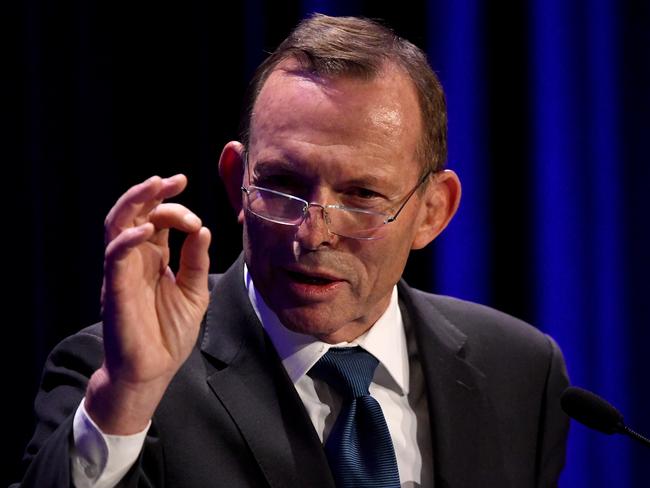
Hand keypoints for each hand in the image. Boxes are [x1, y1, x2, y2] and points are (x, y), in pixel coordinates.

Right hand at [85, 174, 210, 433]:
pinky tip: (149, 229)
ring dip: (136, 202)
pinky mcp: (114, 288)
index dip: (177, 210)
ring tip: (157, 185)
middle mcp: (136, 259)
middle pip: (135, 213)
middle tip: (176, 179)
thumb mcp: (194, 292)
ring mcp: (122, 271)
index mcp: (155, 258)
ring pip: (118, 225)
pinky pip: (114, 256)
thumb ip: (196, 261)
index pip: (161, 220)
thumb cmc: (170, 333)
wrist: (153, 371)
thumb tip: (202, 229)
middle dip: (153, 192)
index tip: (197, 220)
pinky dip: (128, 239)